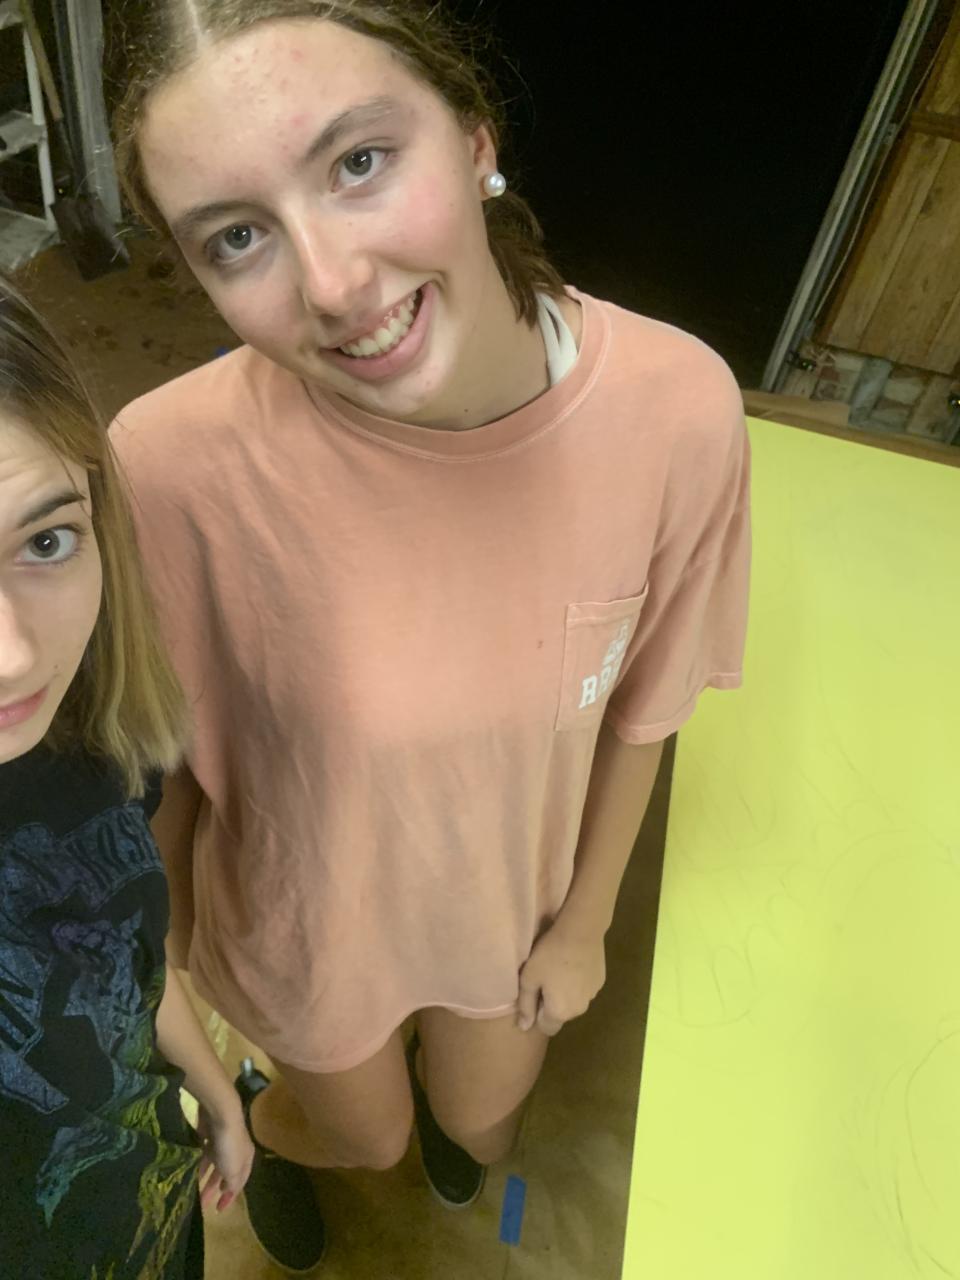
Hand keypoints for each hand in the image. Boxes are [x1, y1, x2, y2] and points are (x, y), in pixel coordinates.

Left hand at [196, 1103, 254, 1211]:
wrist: (220, 1113)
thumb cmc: (229, 1145)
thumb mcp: (233, 1170)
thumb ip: (232, 1183)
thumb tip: (229, 1191)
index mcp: (246, 1160)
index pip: (240, 1182)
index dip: (230, 1197)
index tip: (219, 1210)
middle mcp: (237, 1151)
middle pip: (226, 1175)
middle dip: (215, 1190)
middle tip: (202, 1205)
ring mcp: (223, 1142)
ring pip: (214, 1165)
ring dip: (206, 1179)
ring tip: (194, 1191)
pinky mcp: (210, 1135)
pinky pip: (205, 1155)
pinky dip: (199, 1165)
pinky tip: (191, 1171)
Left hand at [516, 921, 605, 1036]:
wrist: (580, 931)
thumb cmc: (549, 955)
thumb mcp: (529, 978)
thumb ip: (526, 1005)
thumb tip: (524, 1027)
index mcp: (560, 1013)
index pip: (547, 1028)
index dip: (538, 1014)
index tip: (535, 993)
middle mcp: (579, 1011)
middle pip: (561, 1015)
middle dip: (552, 1003)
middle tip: (545, 978)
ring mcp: (592, 996)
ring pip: (574, 1002)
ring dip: (566, 992)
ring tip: (559, 969)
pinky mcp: (600, 982)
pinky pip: (584, 989)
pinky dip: (577, 982)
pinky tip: (573, 964)